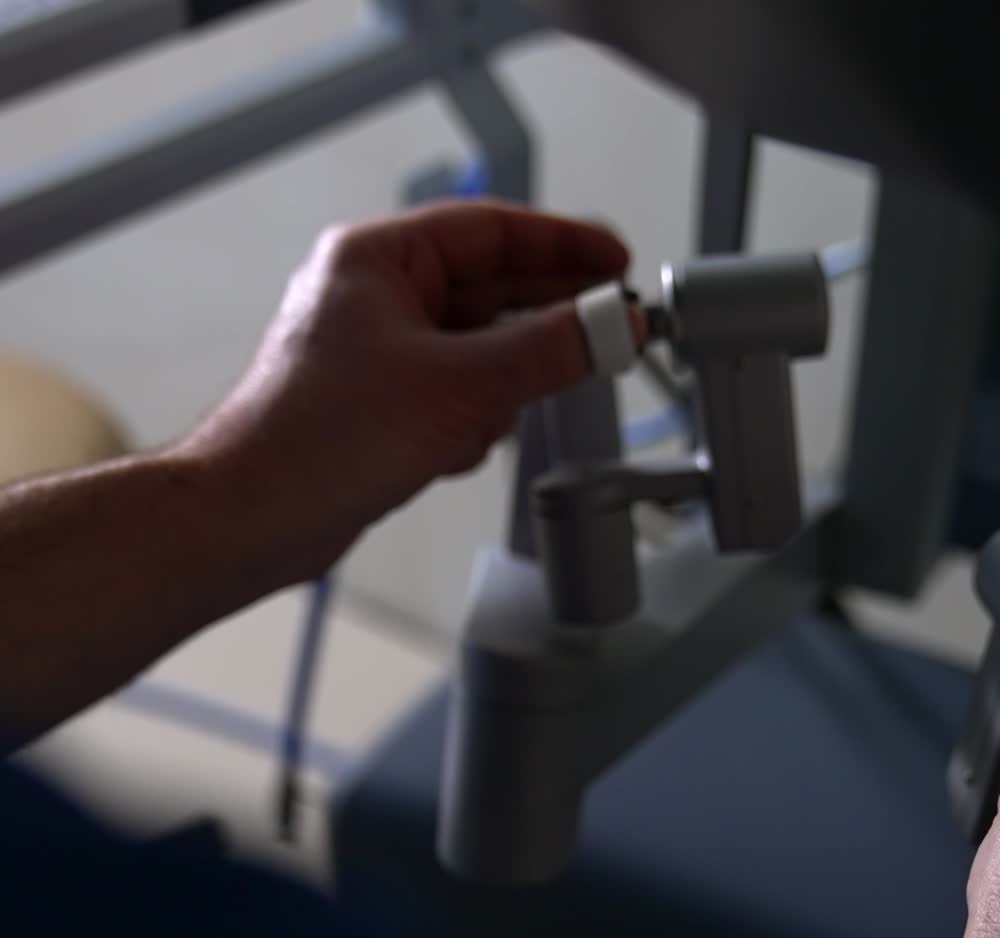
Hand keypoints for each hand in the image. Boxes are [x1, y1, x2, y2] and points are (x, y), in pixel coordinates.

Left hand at [180, 199, 634, 575]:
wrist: (256, 517)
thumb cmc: (317, 440)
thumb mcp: (463, 386)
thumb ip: (550, 350)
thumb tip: (611, 326)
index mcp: (378, 259)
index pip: (492, 230)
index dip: (563, 246)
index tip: (613, 264)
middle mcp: (375, 296)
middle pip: (490, 289)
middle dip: (543, 322)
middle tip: (604, 332)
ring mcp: (378, 351)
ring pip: (477, 349)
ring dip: (500, 385)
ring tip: (493, 417)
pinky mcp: (382, 402)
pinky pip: (456, 392)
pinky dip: (471, 418)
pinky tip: (456, 448)